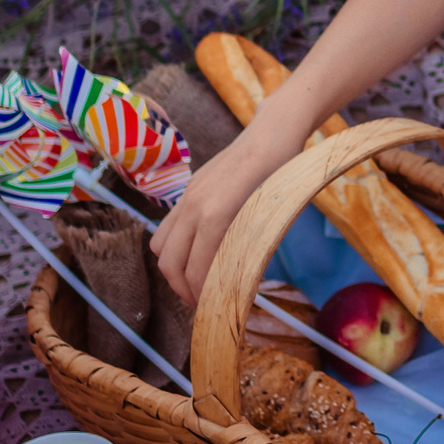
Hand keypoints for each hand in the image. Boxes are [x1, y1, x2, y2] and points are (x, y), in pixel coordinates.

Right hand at [150, 141, 276, 304]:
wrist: (272, 133)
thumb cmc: (282, 172)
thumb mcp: (272, 214)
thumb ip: (250, 246)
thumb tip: (238, 282)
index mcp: (215, 215)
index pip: (195, 269)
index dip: (202, 295)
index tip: (213, 309)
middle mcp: (193, 206)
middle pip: (169, 262)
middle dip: (183, 289)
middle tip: (202, 302)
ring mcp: (187, 196)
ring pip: (161, 245)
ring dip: (174, 269)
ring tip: (195, 281)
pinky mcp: (188, 190)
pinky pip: (168, 226)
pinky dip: (175, 247)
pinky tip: (197, 252)